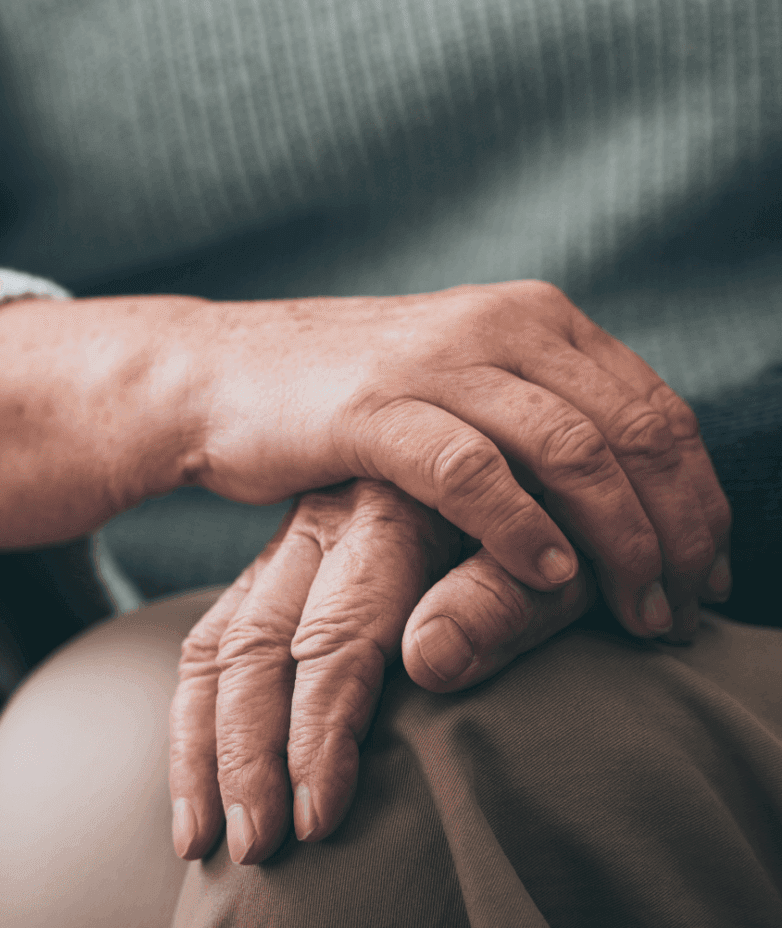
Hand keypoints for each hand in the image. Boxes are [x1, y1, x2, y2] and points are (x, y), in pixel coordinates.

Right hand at [169, 480, 594, 864]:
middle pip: (258, 646)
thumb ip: (497, 603)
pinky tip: (193, 772)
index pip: (338, 640)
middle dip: (247, 754)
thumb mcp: (552, 565)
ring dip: (204, 744)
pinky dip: (194, 709)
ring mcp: (289, 542)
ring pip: (218, 644)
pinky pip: (211, 636)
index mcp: (390, 513)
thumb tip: (426, 661)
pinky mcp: (275, 566)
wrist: (524, 476)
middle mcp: (323, 522)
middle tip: (255, 849)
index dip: (320, 734)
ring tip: (202, 837)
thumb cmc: (555, 536)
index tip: (318, 819)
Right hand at [188, 281, 730, 638]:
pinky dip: (523, 529)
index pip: (653, 406)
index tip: (707, 567)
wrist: (220, 375)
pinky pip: (473, 471)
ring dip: (619, 539)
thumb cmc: (344, 400)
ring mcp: (435, 362)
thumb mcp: (456, 389)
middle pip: (632, 429)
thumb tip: (622, 492)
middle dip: (677, 527)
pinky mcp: (373, 408)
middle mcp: (498, 325)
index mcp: (531, 318)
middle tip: (686, 605)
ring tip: (636, 609)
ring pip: (571, 450)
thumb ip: (533, 416)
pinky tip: (550, 578)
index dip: (698, 493)